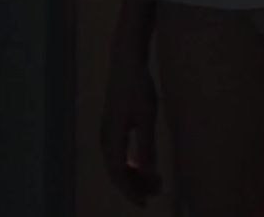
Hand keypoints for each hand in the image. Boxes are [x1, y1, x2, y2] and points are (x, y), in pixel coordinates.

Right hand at [100, 51, 162, 206]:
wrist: (126, 62)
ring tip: (156, 179)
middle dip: (136, 184)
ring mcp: (107, 132)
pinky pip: (118, 154)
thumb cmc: (138, 86)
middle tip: (158, 189)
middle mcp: (106, 138)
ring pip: (117, 163)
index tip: (146, 202)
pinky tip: (145, 164)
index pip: (118, 173)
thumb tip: (149, 172)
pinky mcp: (112, 127)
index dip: (131, 191)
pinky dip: (131, 163)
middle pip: (117, 171)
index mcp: (112, 137)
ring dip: (134, 175)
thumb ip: (147, 145)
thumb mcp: (147, 115)